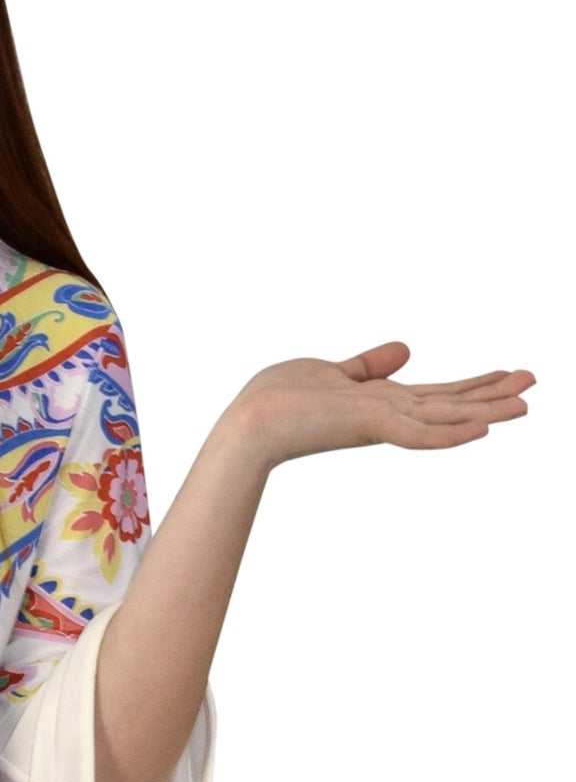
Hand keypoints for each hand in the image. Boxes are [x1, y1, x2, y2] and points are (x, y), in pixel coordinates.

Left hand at [227, 341, 534, 472]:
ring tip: (526, 406)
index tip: (509, 374)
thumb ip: (370, 365)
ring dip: (485, 411)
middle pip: (450, 403)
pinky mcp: (366, 426)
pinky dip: (449, 434)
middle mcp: (386, 413)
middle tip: (535, 385)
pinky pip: (416, 433)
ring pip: (443, 417)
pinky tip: (481, 429)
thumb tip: (407, 348)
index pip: (436, 393)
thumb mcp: (331, 371)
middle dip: (492, 395)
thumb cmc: (277, 402)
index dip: (473, 384)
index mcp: (380, 402)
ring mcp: (379, 421)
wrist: (246, 425)